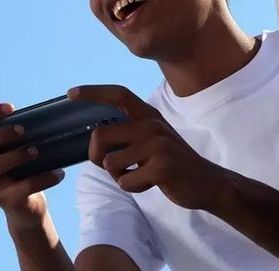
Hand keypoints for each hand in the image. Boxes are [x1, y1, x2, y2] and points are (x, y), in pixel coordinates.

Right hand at [0, 103, 63, 229]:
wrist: (29, 206)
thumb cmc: (29, 168)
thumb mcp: (25, 149)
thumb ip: (30, 133)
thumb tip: (62, 110)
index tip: (11, 107)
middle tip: (22, 130)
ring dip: (13, 156)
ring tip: (36, 151)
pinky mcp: (5, 199)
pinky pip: (17, 190)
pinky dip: (40, 180)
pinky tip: (58, 173)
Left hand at [68, 85, 227, 210]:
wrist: (208, 182)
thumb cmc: (174, 162)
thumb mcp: (155, 138)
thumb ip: (131, 132)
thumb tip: (96, 138)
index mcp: (150, 115)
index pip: (118, 94)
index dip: (93, 92)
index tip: (70, 93)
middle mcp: (152, 124)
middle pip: (99, 135)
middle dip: (94, 156)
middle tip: (107, 165)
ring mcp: (157, 144)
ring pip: (109, 162)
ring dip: (118, 175)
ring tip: (139, 174)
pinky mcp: (161, 165)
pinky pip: (125, 181)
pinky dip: (133, 187)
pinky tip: (151, 183)